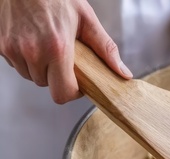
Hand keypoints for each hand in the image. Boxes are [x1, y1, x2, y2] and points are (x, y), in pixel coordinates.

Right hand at [0, 0, 132, 103]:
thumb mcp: (86, 19)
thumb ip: (106, 49)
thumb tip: (123, 72)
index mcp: (57, 48)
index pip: (63, 93)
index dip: (74, 92)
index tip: (80, 82)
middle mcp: (32, 52)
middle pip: (47, 85)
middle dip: (58, 77)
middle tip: (65, 59)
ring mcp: (13, 50)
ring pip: (31, 76)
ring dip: (41, 69)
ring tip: (49, 47)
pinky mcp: (1, 47)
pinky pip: (17, 65)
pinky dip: (27, 60)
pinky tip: (34, 42)